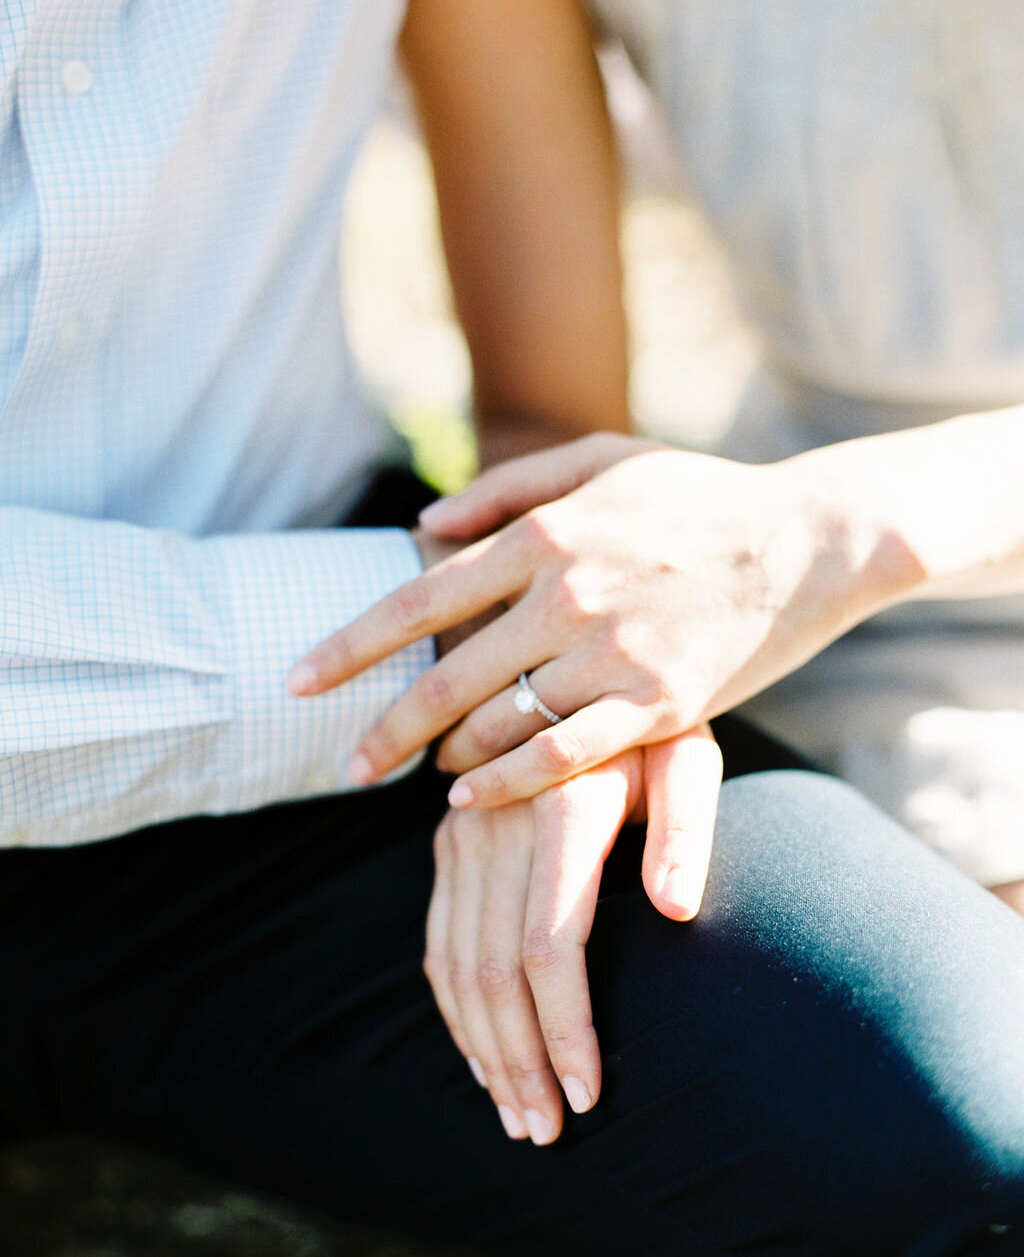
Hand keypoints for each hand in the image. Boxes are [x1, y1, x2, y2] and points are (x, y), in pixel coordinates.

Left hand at [289, 435, 892, 803]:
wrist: (808, 538)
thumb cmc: (697, 495)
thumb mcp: (601, 458)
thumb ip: (505, 486)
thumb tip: (421, 526)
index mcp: (543, 533)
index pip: (418, 600)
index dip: (347, 647)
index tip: (295, 683)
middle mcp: (567, 594)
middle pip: (443, 678)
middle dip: (381, 730)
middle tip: (344, 768)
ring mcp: (613, 651)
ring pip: (498, 723)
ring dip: (448, 755)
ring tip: (427, 771)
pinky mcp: (659, 703)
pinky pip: (562, 756)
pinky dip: (505, 781)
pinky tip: (467, 798)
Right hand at [427, 724, 721, 1144]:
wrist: (572, 667)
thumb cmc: (650, 722)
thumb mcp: (686, 753)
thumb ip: (686, 826)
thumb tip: (676, 913)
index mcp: (559, 804)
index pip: (549, 943)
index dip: (566, 1028)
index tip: (590, 1096)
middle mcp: (494, 819)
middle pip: (493, 967)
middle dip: (519, 1060)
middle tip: (545, 1134)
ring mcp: (460, 831)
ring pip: (455, 964)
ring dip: (482, 1049)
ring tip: (516, 1116)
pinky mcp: (448, 843)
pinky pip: (437, 942)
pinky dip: (456, 1010)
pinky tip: (483, 1056)